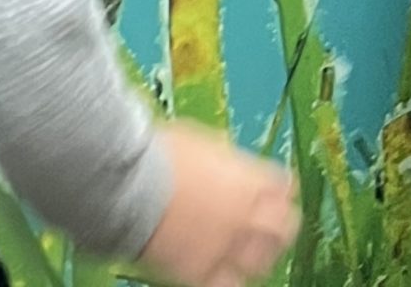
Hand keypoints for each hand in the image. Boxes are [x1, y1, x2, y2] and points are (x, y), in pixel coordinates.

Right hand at [137, 123, 298, 286]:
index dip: (282, 186)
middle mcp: (244, 215)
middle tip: (280, 222)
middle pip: (283, 225)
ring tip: (257, 250)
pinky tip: (228, 272)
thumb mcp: (196, 139)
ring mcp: (226, 247)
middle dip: (283, 222)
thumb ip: (221, 157)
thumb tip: (226, 157)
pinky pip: (229, 283)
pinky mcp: (202, 272)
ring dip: (263, 253)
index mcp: (246, 179)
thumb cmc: (156, 153)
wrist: (127, 183)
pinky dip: (231, 277)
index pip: (281, 184)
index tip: (281, 187)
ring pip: (262, 259)